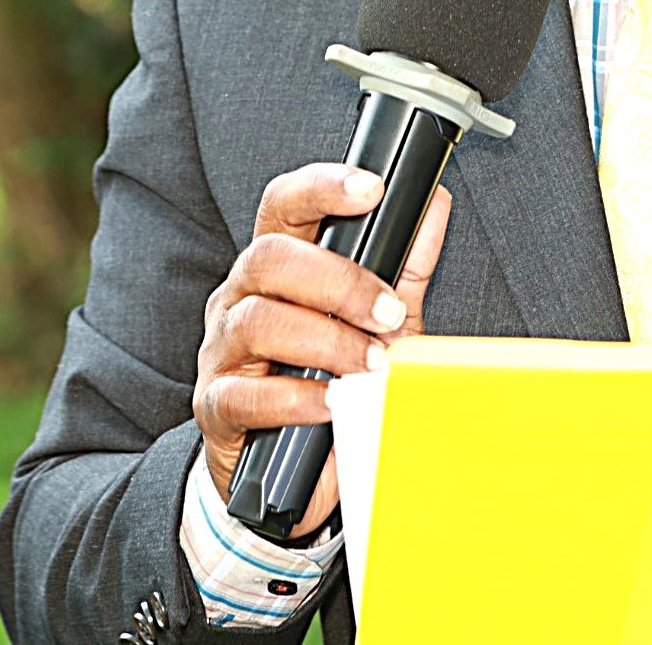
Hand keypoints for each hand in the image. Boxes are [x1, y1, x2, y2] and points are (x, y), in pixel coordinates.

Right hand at [193, 162, 452, 537]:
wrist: (296, 462)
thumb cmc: (333, 371)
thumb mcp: (377, 315)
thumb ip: (404, 262)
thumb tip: (433, 205)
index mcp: (278, 264)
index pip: (284, 205)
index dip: (322, 188)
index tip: (372, 190)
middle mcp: (239, 296)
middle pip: (269, 258)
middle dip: (340, 282)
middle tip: (389, 315)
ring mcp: (222, 349)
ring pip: (257, 320)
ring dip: (327, 340)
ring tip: (371, 365)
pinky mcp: (217, 405)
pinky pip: (246, 395)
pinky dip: (297, 398)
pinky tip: (333, 402)